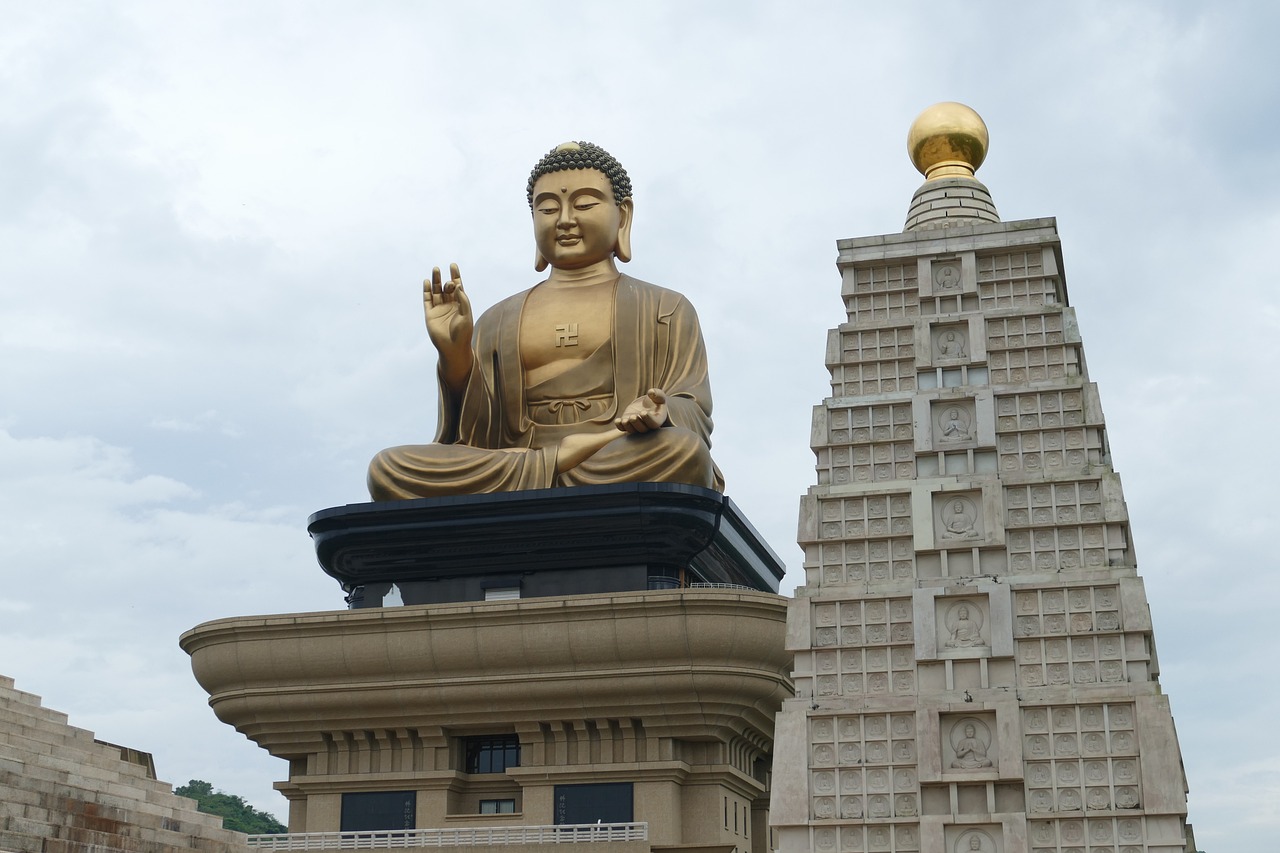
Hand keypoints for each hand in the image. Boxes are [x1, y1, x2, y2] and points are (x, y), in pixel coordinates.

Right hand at [424, 263, 472, 390]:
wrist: (453, 348)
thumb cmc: (464, 333)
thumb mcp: (466, 314)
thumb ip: (463, 299)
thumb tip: (457, 285)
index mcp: (460, 304)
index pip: (457, 287)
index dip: (455, 276)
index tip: (453, 265)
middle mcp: (449, 305)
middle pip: (446, 287)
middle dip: (444, 279)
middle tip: (442, 272)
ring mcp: (439, 309)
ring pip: (436, 291)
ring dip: (435, 281)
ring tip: (435, 269)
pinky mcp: (430, 314)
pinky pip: (427, 300)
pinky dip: (426, 291)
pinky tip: (426, 282)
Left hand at [616, 388, 668, 433]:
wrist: (648, 405)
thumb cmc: (656, 400)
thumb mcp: (659, 396)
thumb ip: (658, 394)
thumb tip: (651, 392)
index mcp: (657, 420)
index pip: (654, 423)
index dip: (648, 419)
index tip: (643, 412)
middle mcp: (647, 425)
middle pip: (642, 429)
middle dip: (637, 423)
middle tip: (633, 417)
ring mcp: (637, 426)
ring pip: (632, 430)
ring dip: (628, 426)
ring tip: (624, 420)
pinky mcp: (628, 424)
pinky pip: (624, 428)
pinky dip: (620, 426)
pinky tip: (617, 421)